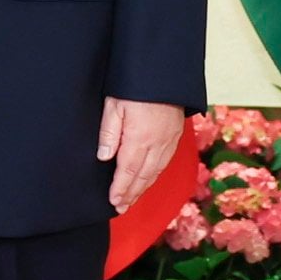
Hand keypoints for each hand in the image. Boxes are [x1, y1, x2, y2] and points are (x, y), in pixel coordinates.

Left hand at [98, 97, 183, 213]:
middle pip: (143, 176)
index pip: (128, 171)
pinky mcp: (175, 135)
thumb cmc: (135, 86)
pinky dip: (155, 175)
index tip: (113, 201)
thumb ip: (109, 133)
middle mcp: (157, 144)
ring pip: (155, 172)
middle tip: (120, 208)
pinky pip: (165, 162)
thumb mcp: (114, 105)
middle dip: (131, 194)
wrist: (164, 71)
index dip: (120, 189)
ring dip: (143, 188)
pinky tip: (148, 179)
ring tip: (132, 199)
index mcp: (139, 138)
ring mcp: (168, 141)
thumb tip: (105, 158)